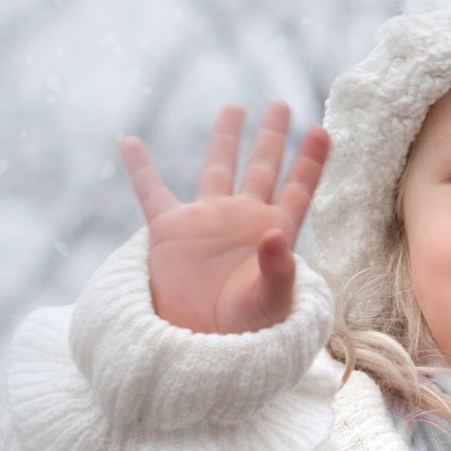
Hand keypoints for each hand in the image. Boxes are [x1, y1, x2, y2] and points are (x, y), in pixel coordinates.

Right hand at [120, 103, 330, 334]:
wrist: (204, 346)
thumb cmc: (247, 331)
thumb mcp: (272, 304)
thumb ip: (278, 271)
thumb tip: (276, 235)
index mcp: (274, 232)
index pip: (297, 188)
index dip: (310, 161)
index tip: (322, 130)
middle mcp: (242, 220)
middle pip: (262, 167)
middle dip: (273, 136)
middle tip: (282, 104)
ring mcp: (207, 221)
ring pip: (218, 167)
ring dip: (226, 137)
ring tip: (236, 107)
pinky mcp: (171, 231)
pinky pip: (150, 192)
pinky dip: (139, 168)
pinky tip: (129, 141)